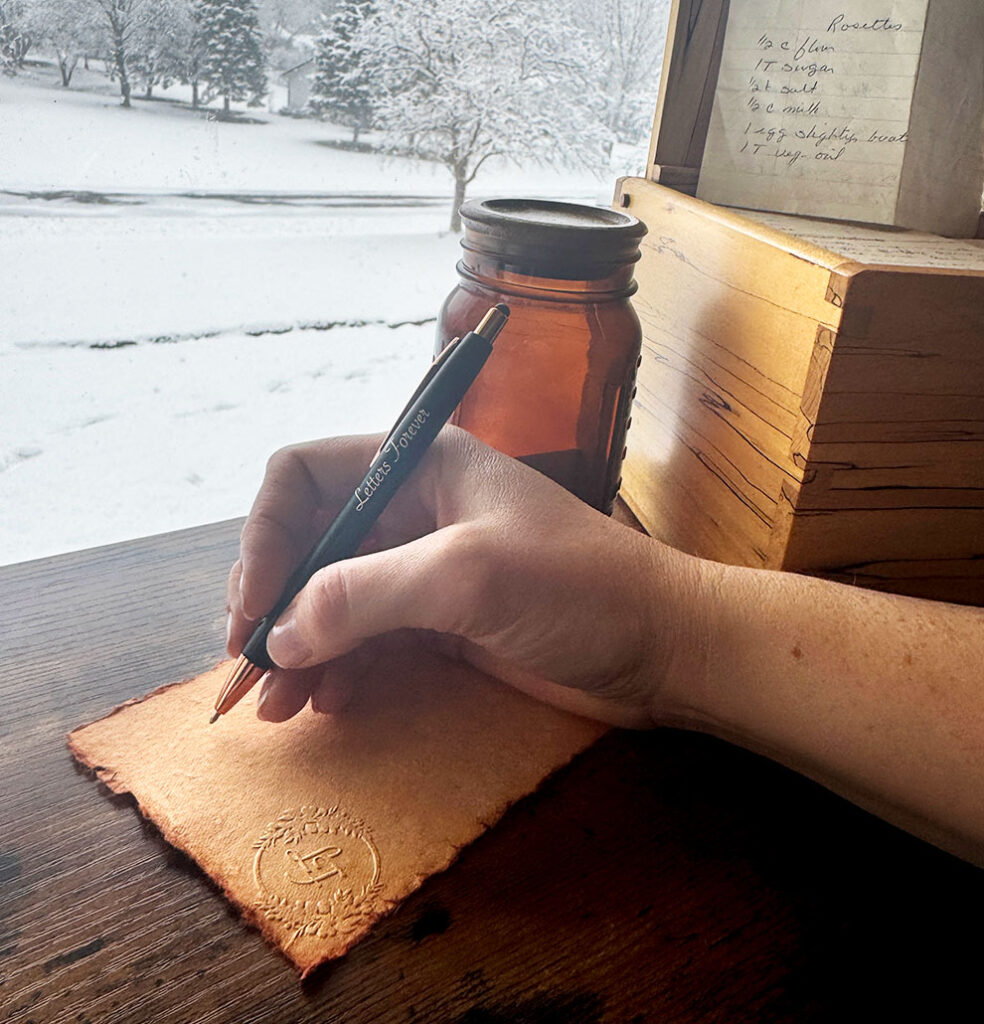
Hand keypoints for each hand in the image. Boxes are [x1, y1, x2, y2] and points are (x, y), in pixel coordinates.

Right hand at [226, 427, 703, 726]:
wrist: (664, 648)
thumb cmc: (579, 589)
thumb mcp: (468, 577)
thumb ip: (365, 594)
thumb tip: (276, 634)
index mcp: (419, 463)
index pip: (304, 475)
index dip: (266, 534)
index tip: (255, 608)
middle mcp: (412, 507)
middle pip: (309, 542)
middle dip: (275, 603)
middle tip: (251, 668)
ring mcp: (423, 567)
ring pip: (331, 598)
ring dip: (298, 648)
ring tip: (277, 707)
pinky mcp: (438, 620)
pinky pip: (365, 638)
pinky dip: (338, 667)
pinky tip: (328, 702)